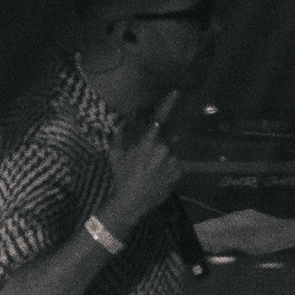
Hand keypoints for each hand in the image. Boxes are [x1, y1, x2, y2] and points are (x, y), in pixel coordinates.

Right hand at [102, 110, 184, 232]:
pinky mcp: (178, 174)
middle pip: (164, 140)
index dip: (169, 104)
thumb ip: (118, 137)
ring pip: (169, 154)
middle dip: (158, 146)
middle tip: (147, 160)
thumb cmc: (121, 178)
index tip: (177, 91)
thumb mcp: (116, 156)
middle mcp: (163, 150)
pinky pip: (174, 166)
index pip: (159, 120)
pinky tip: (157, 178)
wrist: (130, 203)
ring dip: (163, 158)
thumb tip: (120, 123)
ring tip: (150, 172)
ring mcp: (172, 162)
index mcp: (148, 143)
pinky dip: (168, 169)